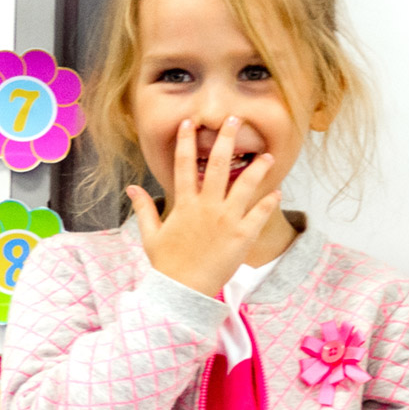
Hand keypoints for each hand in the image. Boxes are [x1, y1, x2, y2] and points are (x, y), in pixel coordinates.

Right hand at [126, 117, 280, 294]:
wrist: (184, 290)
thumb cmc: (168, 264)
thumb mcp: (151, 234)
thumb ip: (144, 208)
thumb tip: (131, 188)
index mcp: (183, 204)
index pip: (182, 165)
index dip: (185, 142)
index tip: (190, 123)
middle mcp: (206, 207)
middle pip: (216, 166)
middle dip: (225, 140)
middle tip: (234, 119)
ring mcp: (227, 220)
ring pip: (245, 186)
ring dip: (257, 168)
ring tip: (268, 155)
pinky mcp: (243, 235)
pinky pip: (260, 213)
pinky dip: (269, 201)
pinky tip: (278, 191)